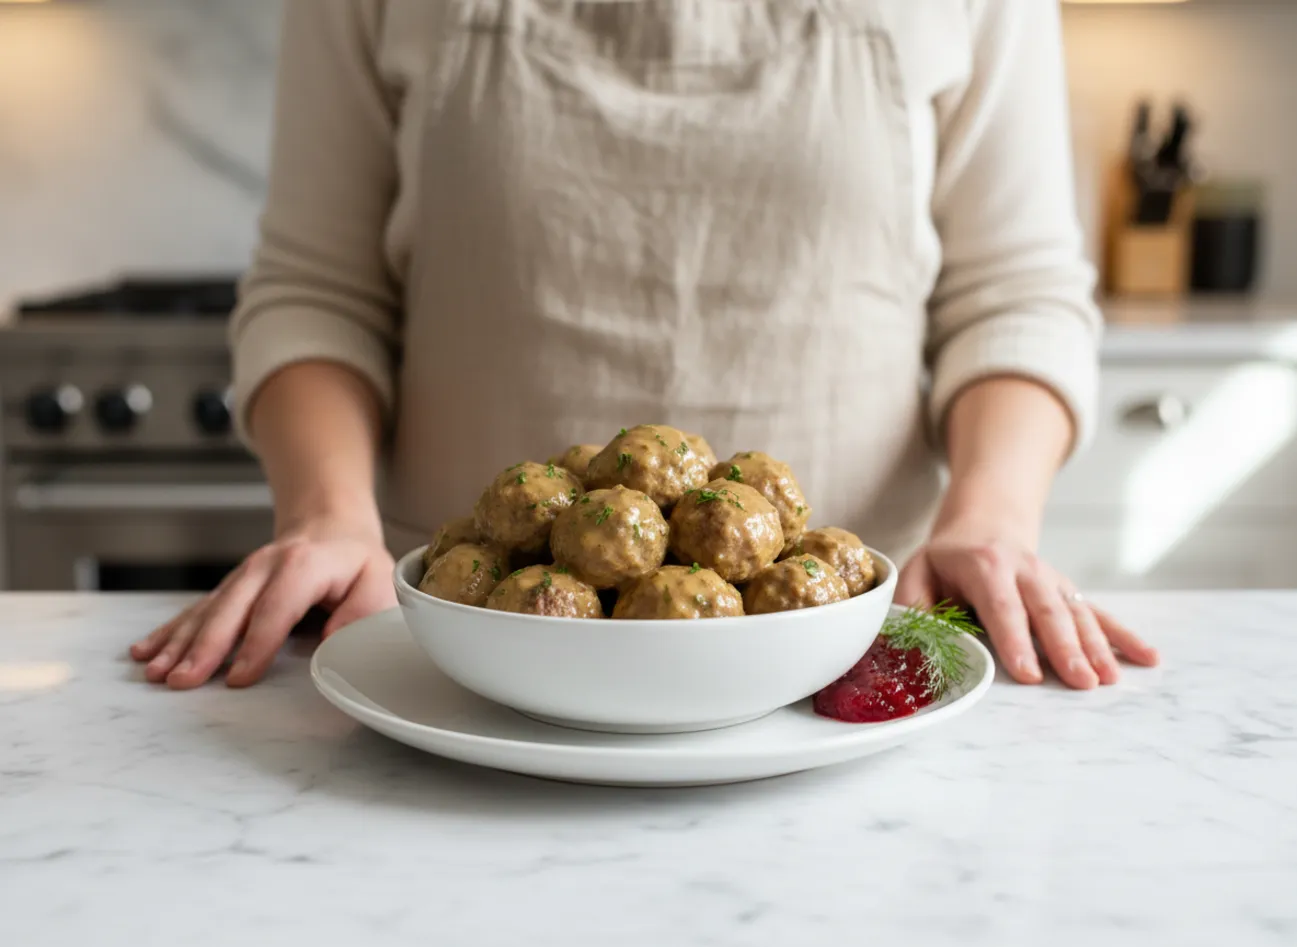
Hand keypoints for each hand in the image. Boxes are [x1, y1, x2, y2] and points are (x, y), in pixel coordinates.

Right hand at [130, 516, 395, 688]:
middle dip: (204, 647)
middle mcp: (265, 567)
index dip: (257, 643)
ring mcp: (241, 577)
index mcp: (304, 566)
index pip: (277, 607)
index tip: (239, 678)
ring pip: (207, 611)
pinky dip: (170, 632)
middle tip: (181, 681)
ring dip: (179, 643)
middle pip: (231, 609)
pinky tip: (144, 651)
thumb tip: (334, 641)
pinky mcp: (229, 588)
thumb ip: (362, 612)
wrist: (329, 525)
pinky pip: (196, 610)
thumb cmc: (356, 563)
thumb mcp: (378, 580)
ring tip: (155, 672)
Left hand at [897, 518, 1158, 688]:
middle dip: (1066, 648)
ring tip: (1109, 680)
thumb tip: (915, 644)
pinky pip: (1099, 614)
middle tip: (1080, 682)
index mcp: (986, 566)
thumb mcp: (917, 573)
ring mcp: (1054, 581)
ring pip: (1078, 614)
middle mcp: (1027, 571)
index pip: (1002, 606)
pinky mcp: (1069, 592)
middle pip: (1049, 611)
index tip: (1029, 675)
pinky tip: (1148, 657)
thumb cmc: (946, 561)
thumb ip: (915, 607)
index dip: (1015, 640)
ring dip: (1097, 647)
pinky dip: (1124, 636)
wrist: (984, 526)